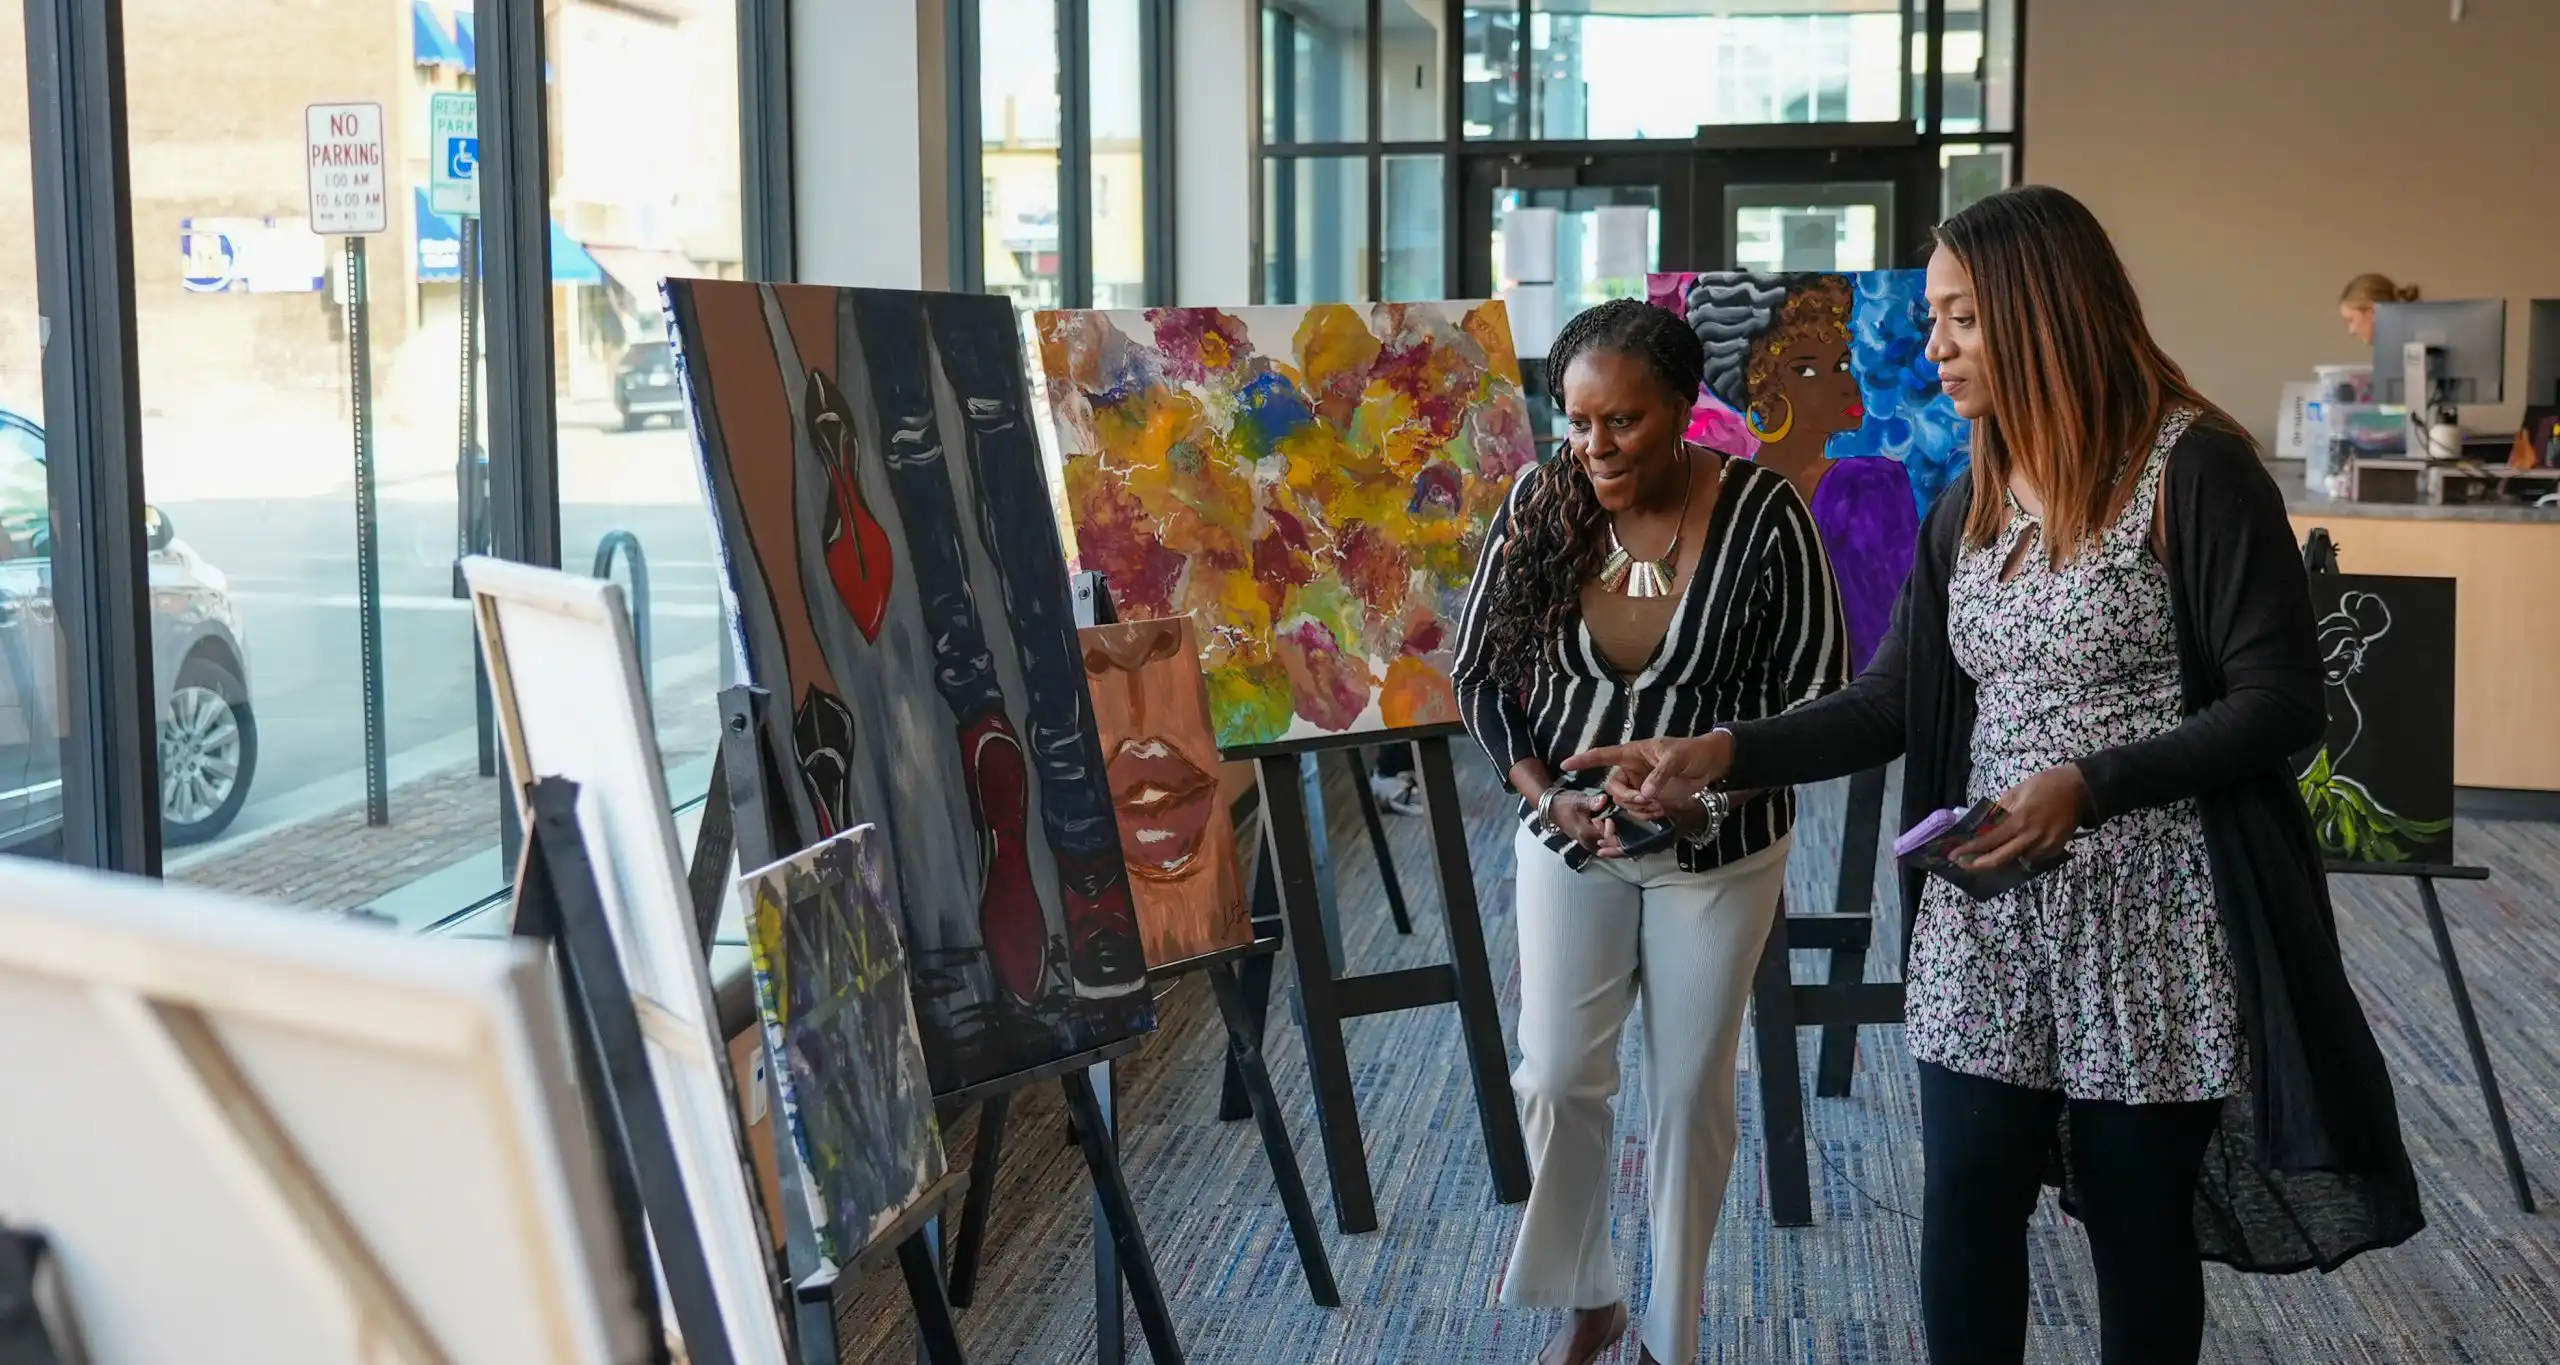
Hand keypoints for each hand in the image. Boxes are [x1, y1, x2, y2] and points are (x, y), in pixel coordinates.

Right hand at [1543, 787, 1608, 853]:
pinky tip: (1605, 828)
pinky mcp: (1584, 840)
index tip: (1609, 818)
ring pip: (1604, 847)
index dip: (1612, 830)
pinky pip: (1599, 844)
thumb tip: (1604, 799)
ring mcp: (1585, 842)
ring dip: (1609, 838)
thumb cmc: (1564, 803)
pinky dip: (1605, 839)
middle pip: (1607, 846)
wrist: (1550, 807)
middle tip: (1611, 822)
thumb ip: (1592, 802)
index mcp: (1585, 834)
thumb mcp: (1578, 800)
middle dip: (1614, 836)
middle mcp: (1586, 841)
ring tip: (1608, 825)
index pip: (1606, 839)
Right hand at [1564, 731, 1735, 810]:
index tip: (1566, 765)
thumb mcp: (1676, 758)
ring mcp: (1641, 785)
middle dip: (1626, 798)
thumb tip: (1645, 794)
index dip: (1584, 760)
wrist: (1712, 764)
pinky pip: (1640, 810)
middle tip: (1645, 800)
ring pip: (1626, 803)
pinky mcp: (1652, 798)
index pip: (1603, 755)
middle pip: (1613, 788)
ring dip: (1639, 808)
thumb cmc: (1692, 752)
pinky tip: (1663, 810)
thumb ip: (1660, 775)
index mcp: (1633, 753)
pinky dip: (1648, 814)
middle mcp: (1633, 770)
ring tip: (1659, 805)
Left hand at [1952, 764, 2088, 869]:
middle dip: (1978, 864)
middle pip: (2000, 859)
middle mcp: (2031, 837)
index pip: (1989, 841)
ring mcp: (2044, 846)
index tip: (1954, 855)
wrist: (2079, 789)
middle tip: (1964, 864)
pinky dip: (2018, 857)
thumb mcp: (2016, 791)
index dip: (1970, 850)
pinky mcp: (2055, 849)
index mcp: (2019, 820)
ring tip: (1983, 857)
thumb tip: (1982, 825)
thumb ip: (1999, 810)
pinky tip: (2010, 850)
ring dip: (1999, 860)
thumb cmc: (2045, 785)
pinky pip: (2031, 858)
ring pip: (2015, 861)